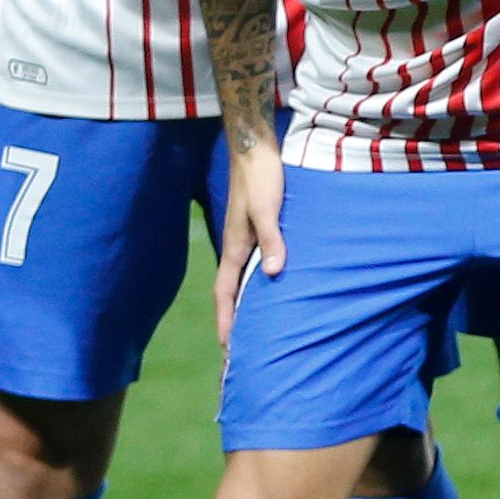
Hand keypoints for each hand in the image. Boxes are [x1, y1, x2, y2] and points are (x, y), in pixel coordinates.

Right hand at [215, 143, 285, 351]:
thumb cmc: (261, 178)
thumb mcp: (267, 209)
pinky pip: (255, 265)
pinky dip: (258, 282)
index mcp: (235, 248)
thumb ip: (272, 239)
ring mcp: (246, 238)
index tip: (226, 347)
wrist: (256, 150)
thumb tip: (274, 273)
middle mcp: (238, 248)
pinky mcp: (258, 228)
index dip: (225, 320)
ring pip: (243, 279)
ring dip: (245, 303)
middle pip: (231, 292)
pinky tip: (273, 287)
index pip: (225, 293)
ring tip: (255, 327)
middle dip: (232, 319)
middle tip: (239, 348)